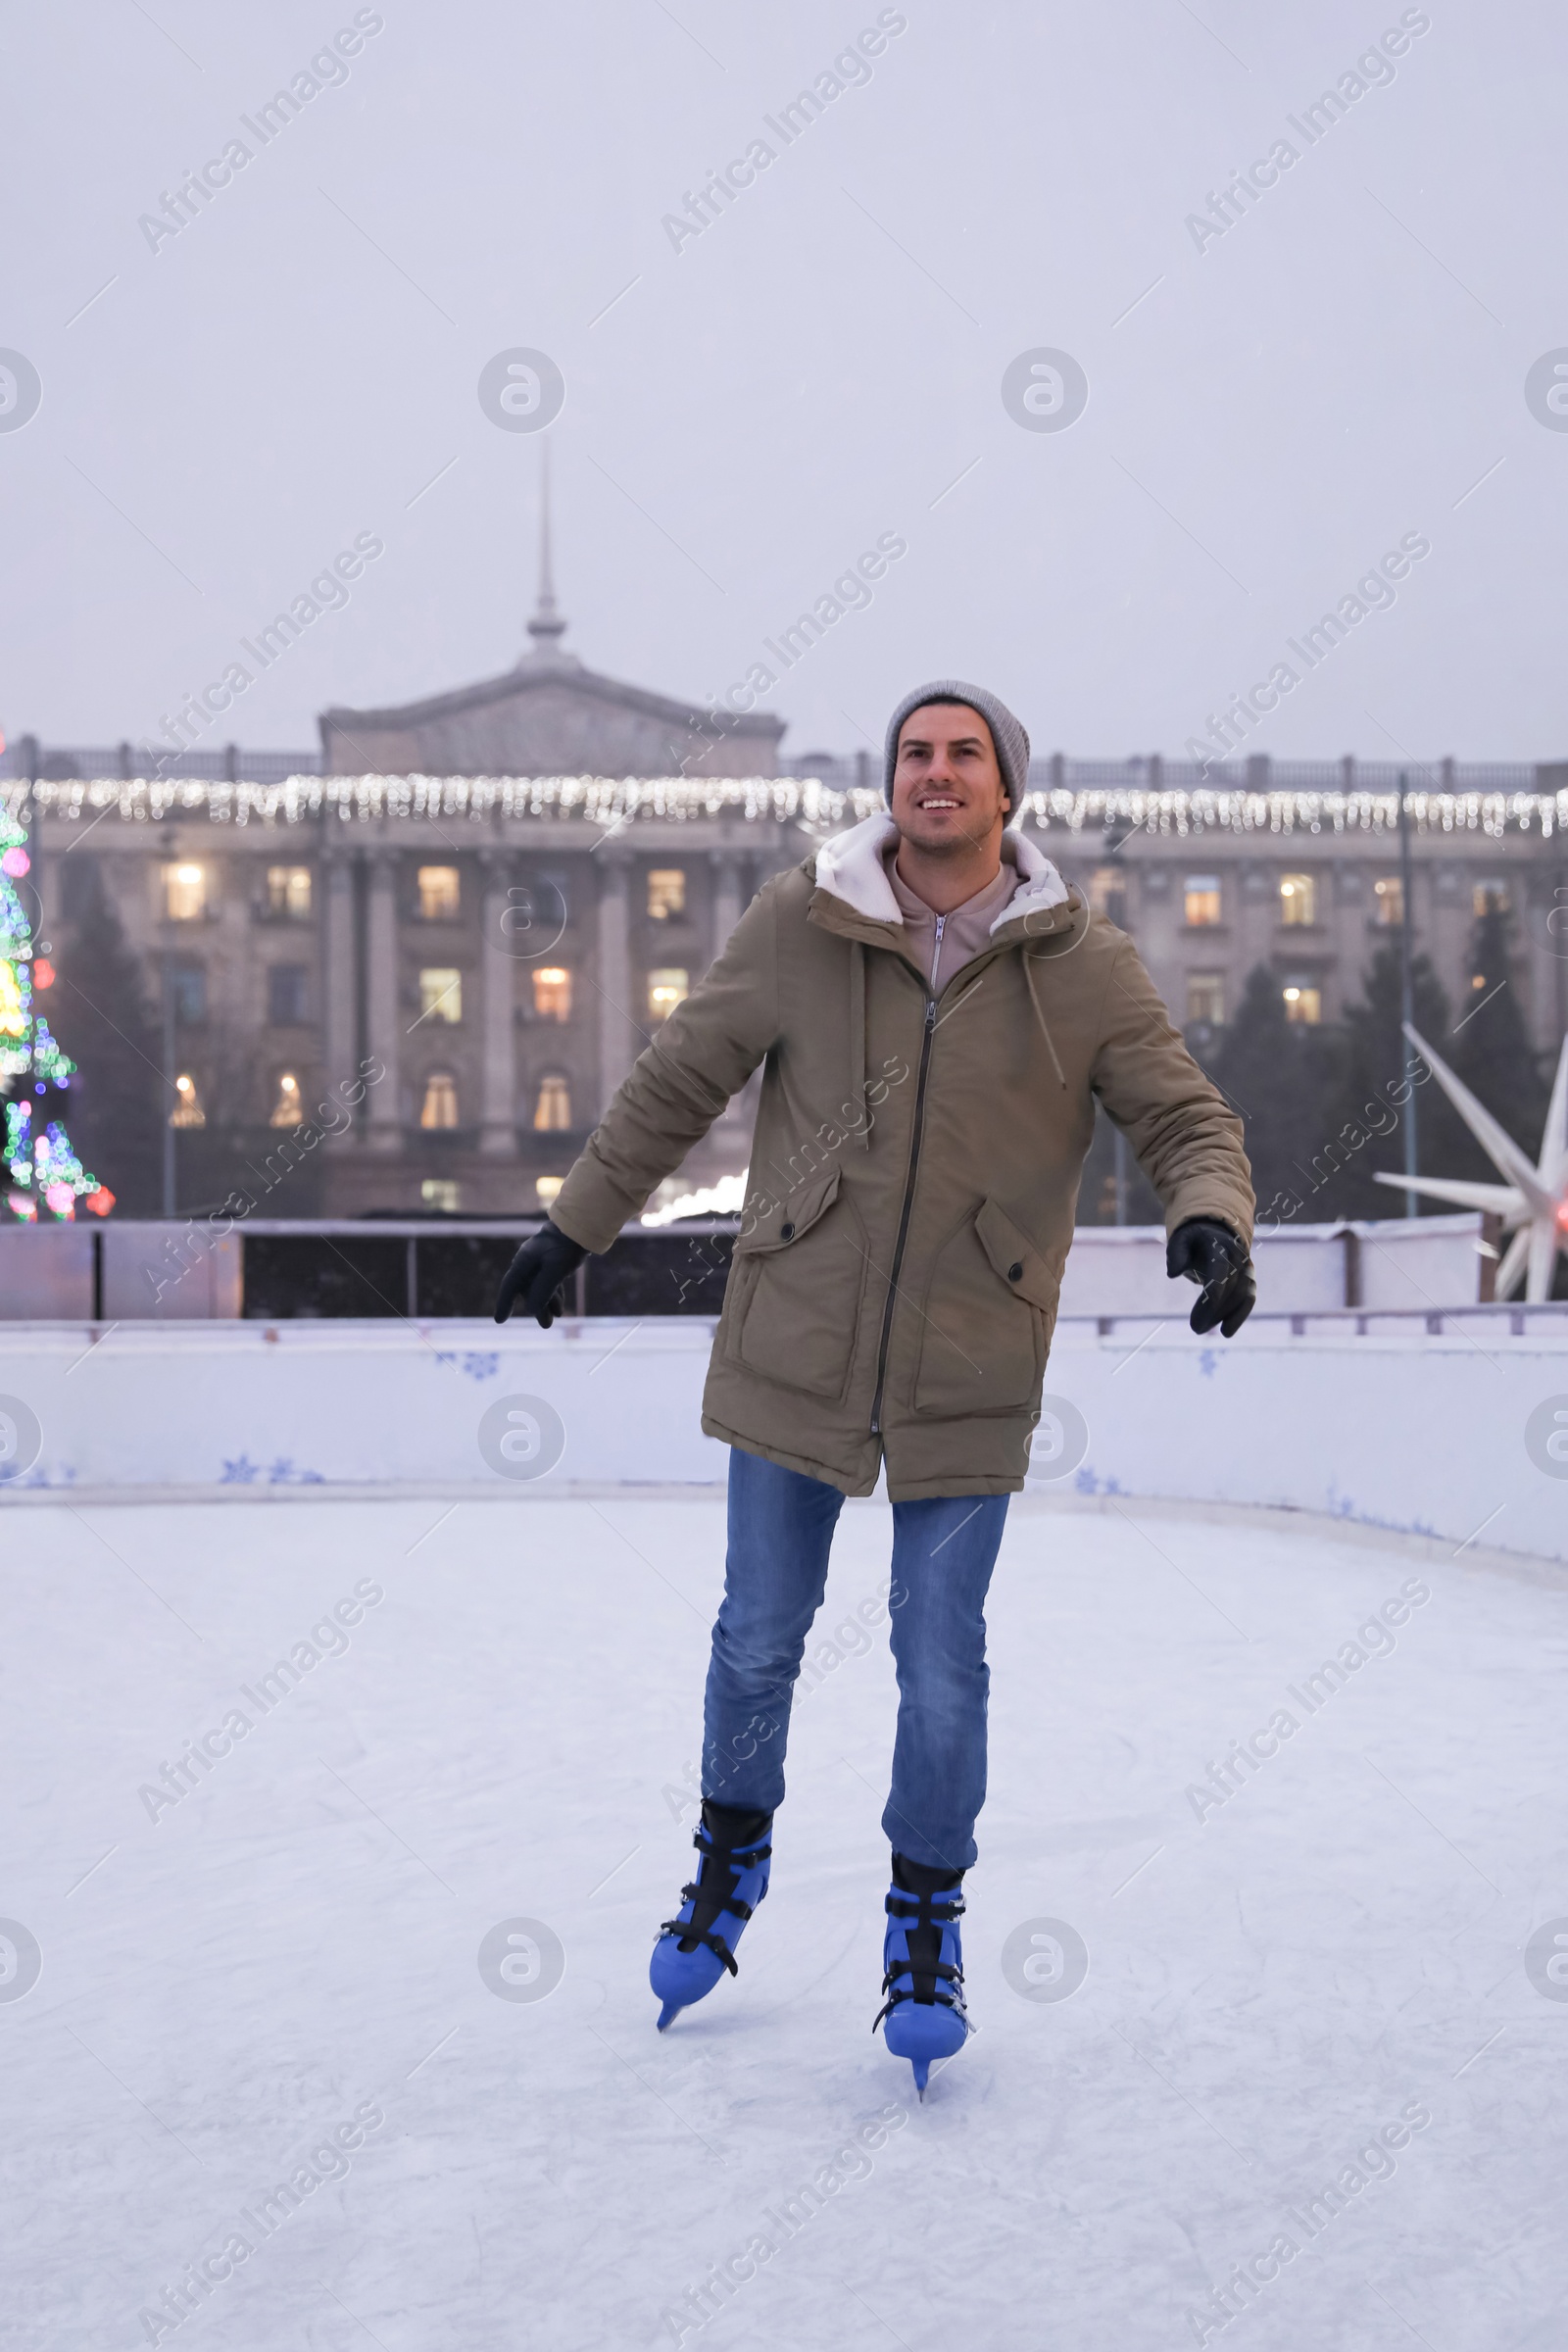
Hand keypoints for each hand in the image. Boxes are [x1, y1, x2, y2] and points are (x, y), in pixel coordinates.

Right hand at [493, 1221, 588, 1326]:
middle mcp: (528, 1262)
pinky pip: (548, 1282)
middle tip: (547, 1325)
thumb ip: (542, 1290)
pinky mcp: (551, 1261)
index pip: (510, 1287)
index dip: (504, 1304)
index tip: (500, 1320)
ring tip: (558, 1316)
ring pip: (539, 1287)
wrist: (579, 1227)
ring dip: (547, 1303)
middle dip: (537, 1308)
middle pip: (528, 1290)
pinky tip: (559, 1305)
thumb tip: (531, 1309)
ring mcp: (540, 1261)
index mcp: (524, 1262)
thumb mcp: (555, 1270)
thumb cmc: (565, 1247)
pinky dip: (553, 1294)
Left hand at [1167, 1217, 1255, 1336]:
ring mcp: (1246, 1267)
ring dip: (1224, 1316)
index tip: (1199, 1316)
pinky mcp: (1249, 1279)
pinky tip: (1226, 1332)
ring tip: (1202, 1329)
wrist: (1215, 1232)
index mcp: (1220, 1244)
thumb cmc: (1192, 1240)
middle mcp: (1238, 1256)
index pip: (1220, 1271)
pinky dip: (1239, 1316)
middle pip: (1230, 1288)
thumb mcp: (1180, 1240)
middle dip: (1214, 1310)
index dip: (1212, 1295)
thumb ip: (1176, 1254)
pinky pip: (1248, 1299)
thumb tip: (1173, 1273)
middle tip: (1195, 1328)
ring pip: (1241, 1296)